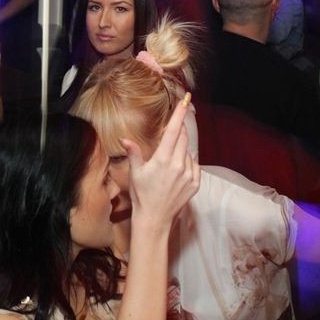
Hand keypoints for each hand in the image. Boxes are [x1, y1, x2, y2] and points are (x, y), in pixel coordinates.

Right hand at [123, 94, 200, 231]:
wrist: (155, 219)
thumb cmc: (142, 195)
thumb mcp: (135, 172)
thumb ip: (134, 153)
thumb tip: (124, 139)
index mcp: (163, 160)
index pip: (174, 130)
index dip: (180, 113)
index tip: (186, 100)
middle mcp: (178, 165)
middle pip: (183, 137)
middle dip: (179, 129)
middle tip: (173, 129)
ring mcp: (189, 174)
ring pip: (188, 151)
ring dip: (181, 149)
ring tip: (168, 162)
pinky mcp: (195, 183)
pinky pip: (194, 165)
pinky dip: (187, 162)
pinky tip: (177, 171)